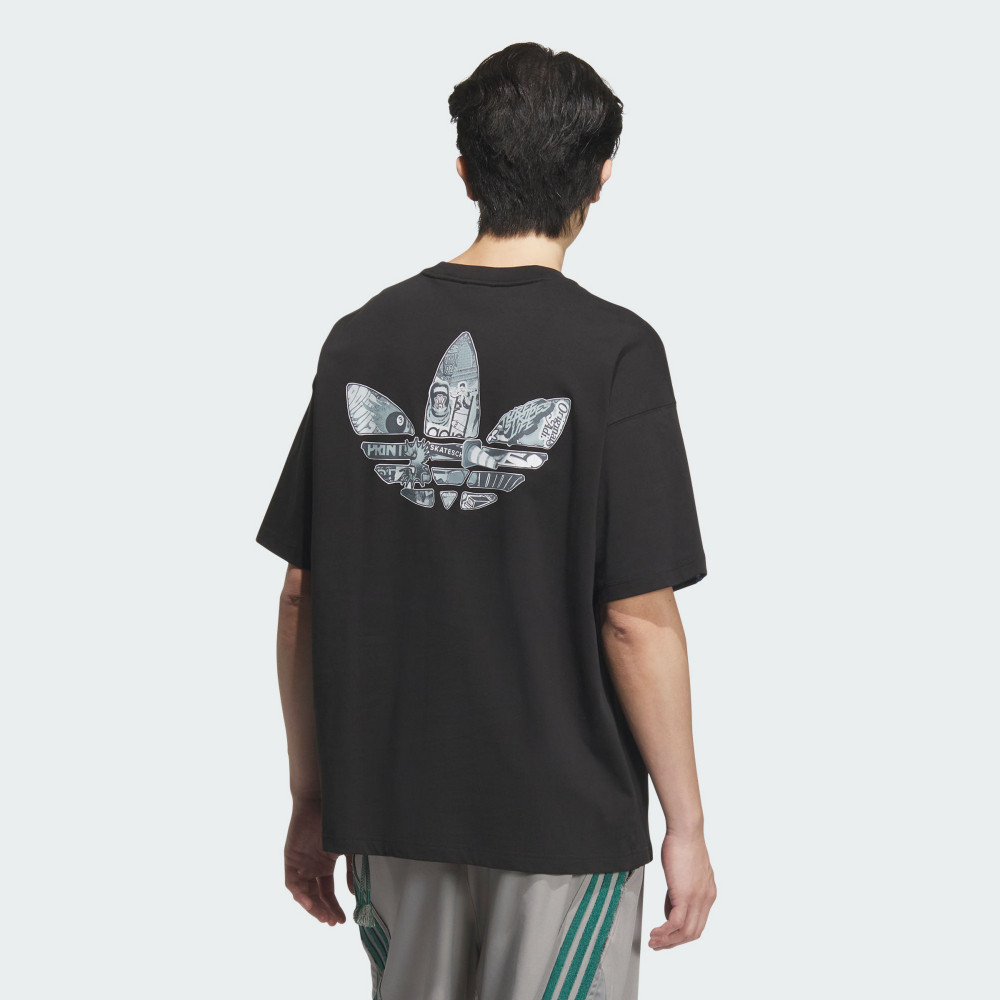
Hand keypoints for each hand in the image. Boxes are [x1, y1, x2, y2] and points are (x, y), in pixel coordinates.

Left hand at [284, 798, 345, 925]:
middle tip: (333, 922)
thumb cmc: (338, 822)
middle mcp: (311, 867)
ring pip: (302, 893)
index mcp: (324, 865)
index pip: (327, 892)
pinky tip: (309, 903)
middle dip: (323, 911)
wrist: (323, 801)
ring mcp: (300, 864)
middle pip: (315, 896)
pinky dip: (299, 895)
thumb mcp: (349, 849)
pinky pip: (292, 883)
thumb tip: (353, 894)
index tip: (342, 920)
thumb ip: (351, 870)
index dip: (334, 907)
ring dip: (312, 907)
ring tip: (323, 917)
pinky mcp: (290, 859)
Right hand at [649, 830, 716, 949]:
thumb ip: (680, 892)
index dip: (682, 934)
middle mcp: (706, 899)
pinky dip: (664, 932)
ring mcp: (698, 899)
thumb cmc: (683, 844)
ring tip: (653, 942)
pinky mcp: (686, 895)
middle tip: (659, 945)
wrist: (686, 830)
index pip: (697, 923)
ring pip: (686, 932)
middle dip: (674, 943)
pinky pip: (675, 923)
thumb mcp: (684, 872)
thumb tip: (670, 910)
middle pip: (693, 933)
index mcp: (708, 894)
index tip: (668, 937)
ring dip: (668, 941)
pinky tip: (655, 933)